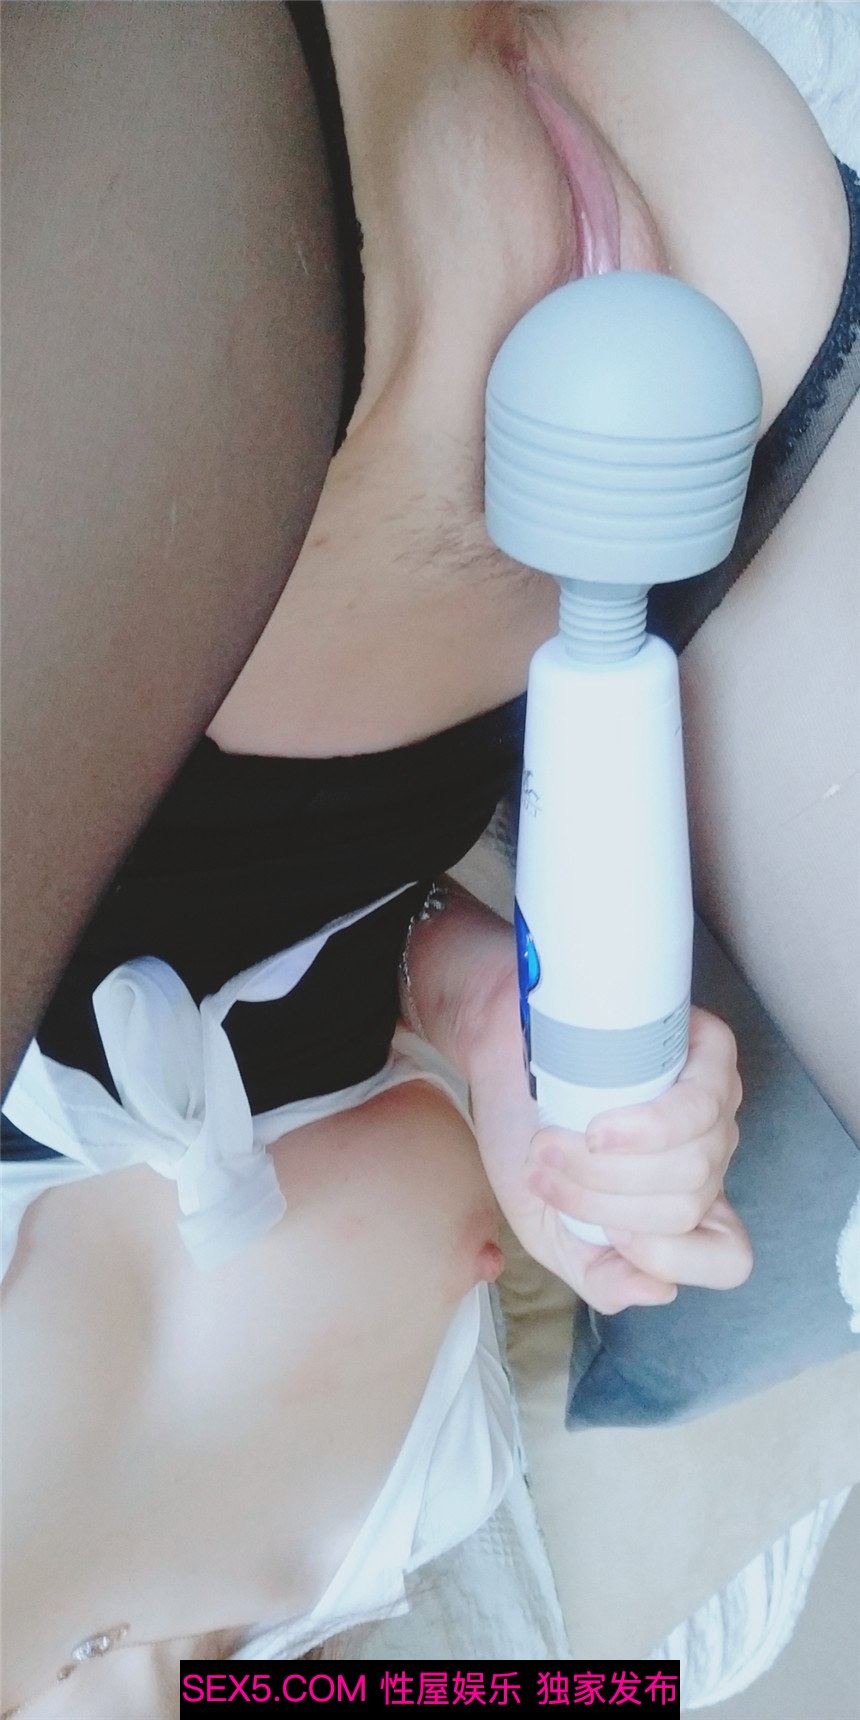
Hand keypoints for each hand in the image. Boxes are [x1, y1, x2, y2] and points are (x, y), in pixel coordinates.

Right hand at [466, 969, 751, 1312]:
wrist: (496, 1055)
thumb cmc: (526, 1135)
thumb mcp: (548, 1230)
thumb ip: (598, 1275)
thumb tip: (662, 1291)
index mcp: (683, 1205)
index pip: (730, 1258)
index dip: (669, 1256)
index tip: (603, 1231)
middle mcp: (709, 1156)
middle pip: (689, 1208)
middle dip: (603, 1201)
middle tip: (546, 1169)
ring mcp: (715, 1103)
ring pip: (693, 1166)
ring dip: (607, 1168)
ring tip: (552, 1143)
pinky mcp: (707, 1052)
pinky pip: (701, 1109)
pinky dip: (648, 1130)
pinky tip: (600, 1126)